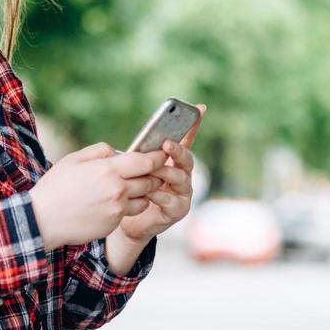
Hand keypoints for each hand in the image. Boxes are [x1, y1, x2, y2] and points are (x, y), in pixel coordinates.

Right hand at [29, 142, 168, 250]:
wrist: (42, 220)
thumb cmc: (56, 187)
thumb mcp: (74, 160)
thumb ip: (100, 151)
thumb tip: (118, 152)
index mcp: (108, 170)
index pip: (146, 162)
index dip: (157, 157)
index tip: (161, 154)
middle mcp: (117, 190)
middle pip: (150, 181)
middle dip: (152, 175)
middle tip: (148, 171)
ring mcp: (117, 209)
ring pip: (144, 198)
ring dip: (142, 192)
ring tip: (129, 188)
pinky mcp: (114, 224)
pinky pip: (130, 212)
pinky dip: (128, 206)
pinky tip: (112, 202)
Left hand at [117, 104, 204, 243]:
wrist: (129, 222)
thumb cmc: (133, 191)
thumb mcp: (136, 169)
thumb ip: (142, 156)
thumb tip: (140, 141)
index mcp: (174, 161)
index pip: (186, 139)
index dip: (193, 124)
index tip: (200, 108)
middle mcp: (183, 174)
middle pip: (186, 158)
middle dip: (178, 150)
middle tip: (167, 144)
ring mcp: (183, 192)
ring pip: (179, 178)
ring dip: (166, 172)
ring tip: (154, 170)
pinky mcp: (178, 210)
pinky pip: (171, 200)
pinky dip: (159, 195)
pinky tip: (150, 192)